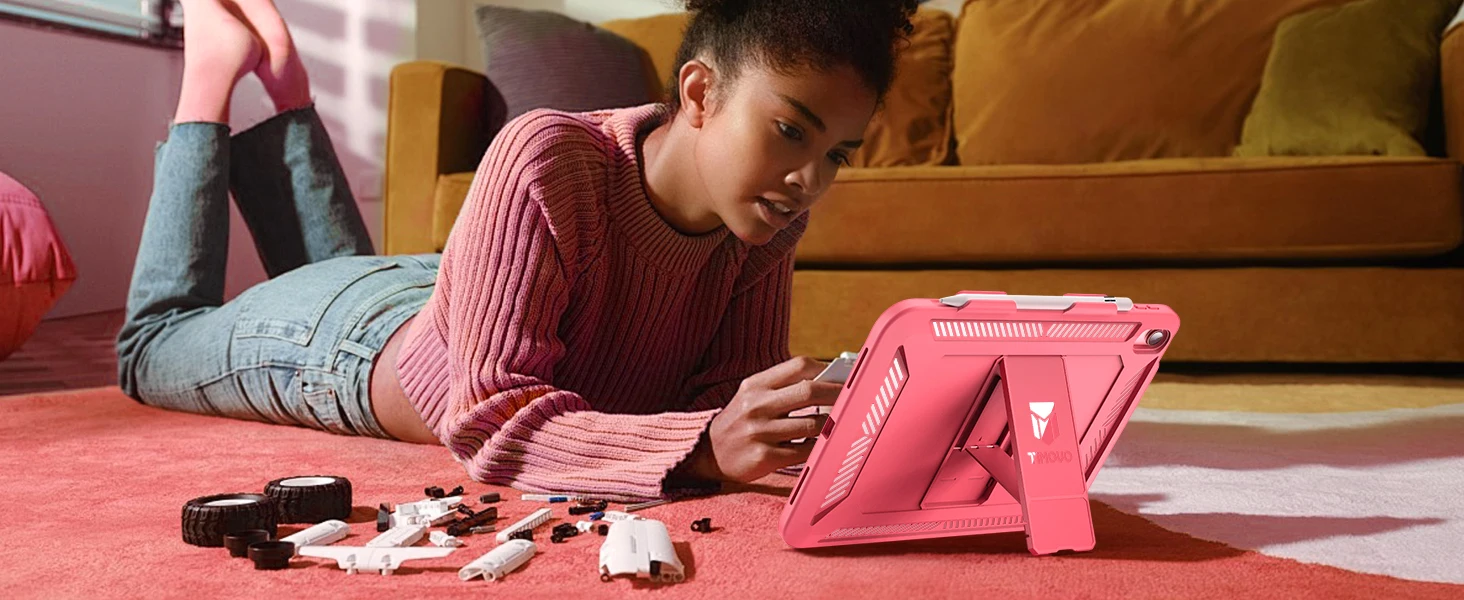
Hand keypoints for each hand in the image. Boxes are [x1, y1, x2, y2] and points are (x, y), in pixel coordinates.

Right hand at [677, 357, 842, 482]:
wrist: (708, 453)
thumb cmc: (742, 421)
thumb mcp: (753, 396)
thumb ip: (784, 387)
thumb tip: (832, 382)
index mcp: (756, 385)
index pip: (799, 366)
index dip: (827, 369)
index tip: (845, 376)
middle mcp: (756, 405)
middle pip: (809, 392)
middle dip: (839, 394)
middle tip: (858, 398)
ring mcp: (760, 432)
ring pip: (812, 424)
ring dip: (833, 424)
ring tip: (844, 423)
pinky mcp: (764, 457)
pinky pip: (805, 451)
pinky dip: (820, 448)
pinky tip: (825, 445)